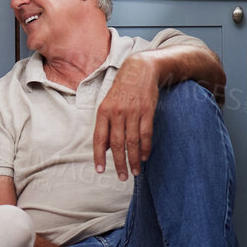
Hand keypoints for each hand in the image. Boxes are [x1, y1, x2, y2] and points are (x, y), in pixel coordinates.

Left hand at [93, 54, 158, 179]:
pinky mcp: (147, 111)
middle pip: (117, 144)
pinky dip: (145, 148)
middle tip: (123, 177)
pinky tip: (144, 157)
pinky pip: (146, 134)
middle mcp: (117, 112)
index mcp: (103, 111)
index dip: (99, 156)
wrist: (139, 69)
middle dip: (119, 163)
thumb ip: (106, 125)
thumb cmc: (122, 90)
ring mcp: (133, 111)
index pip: (99, 138)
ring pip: (132, 141)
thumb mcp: (108, 104)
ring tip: (135, 172)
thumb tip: (106, 147)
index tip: (100, 170)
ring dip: (134, 159)